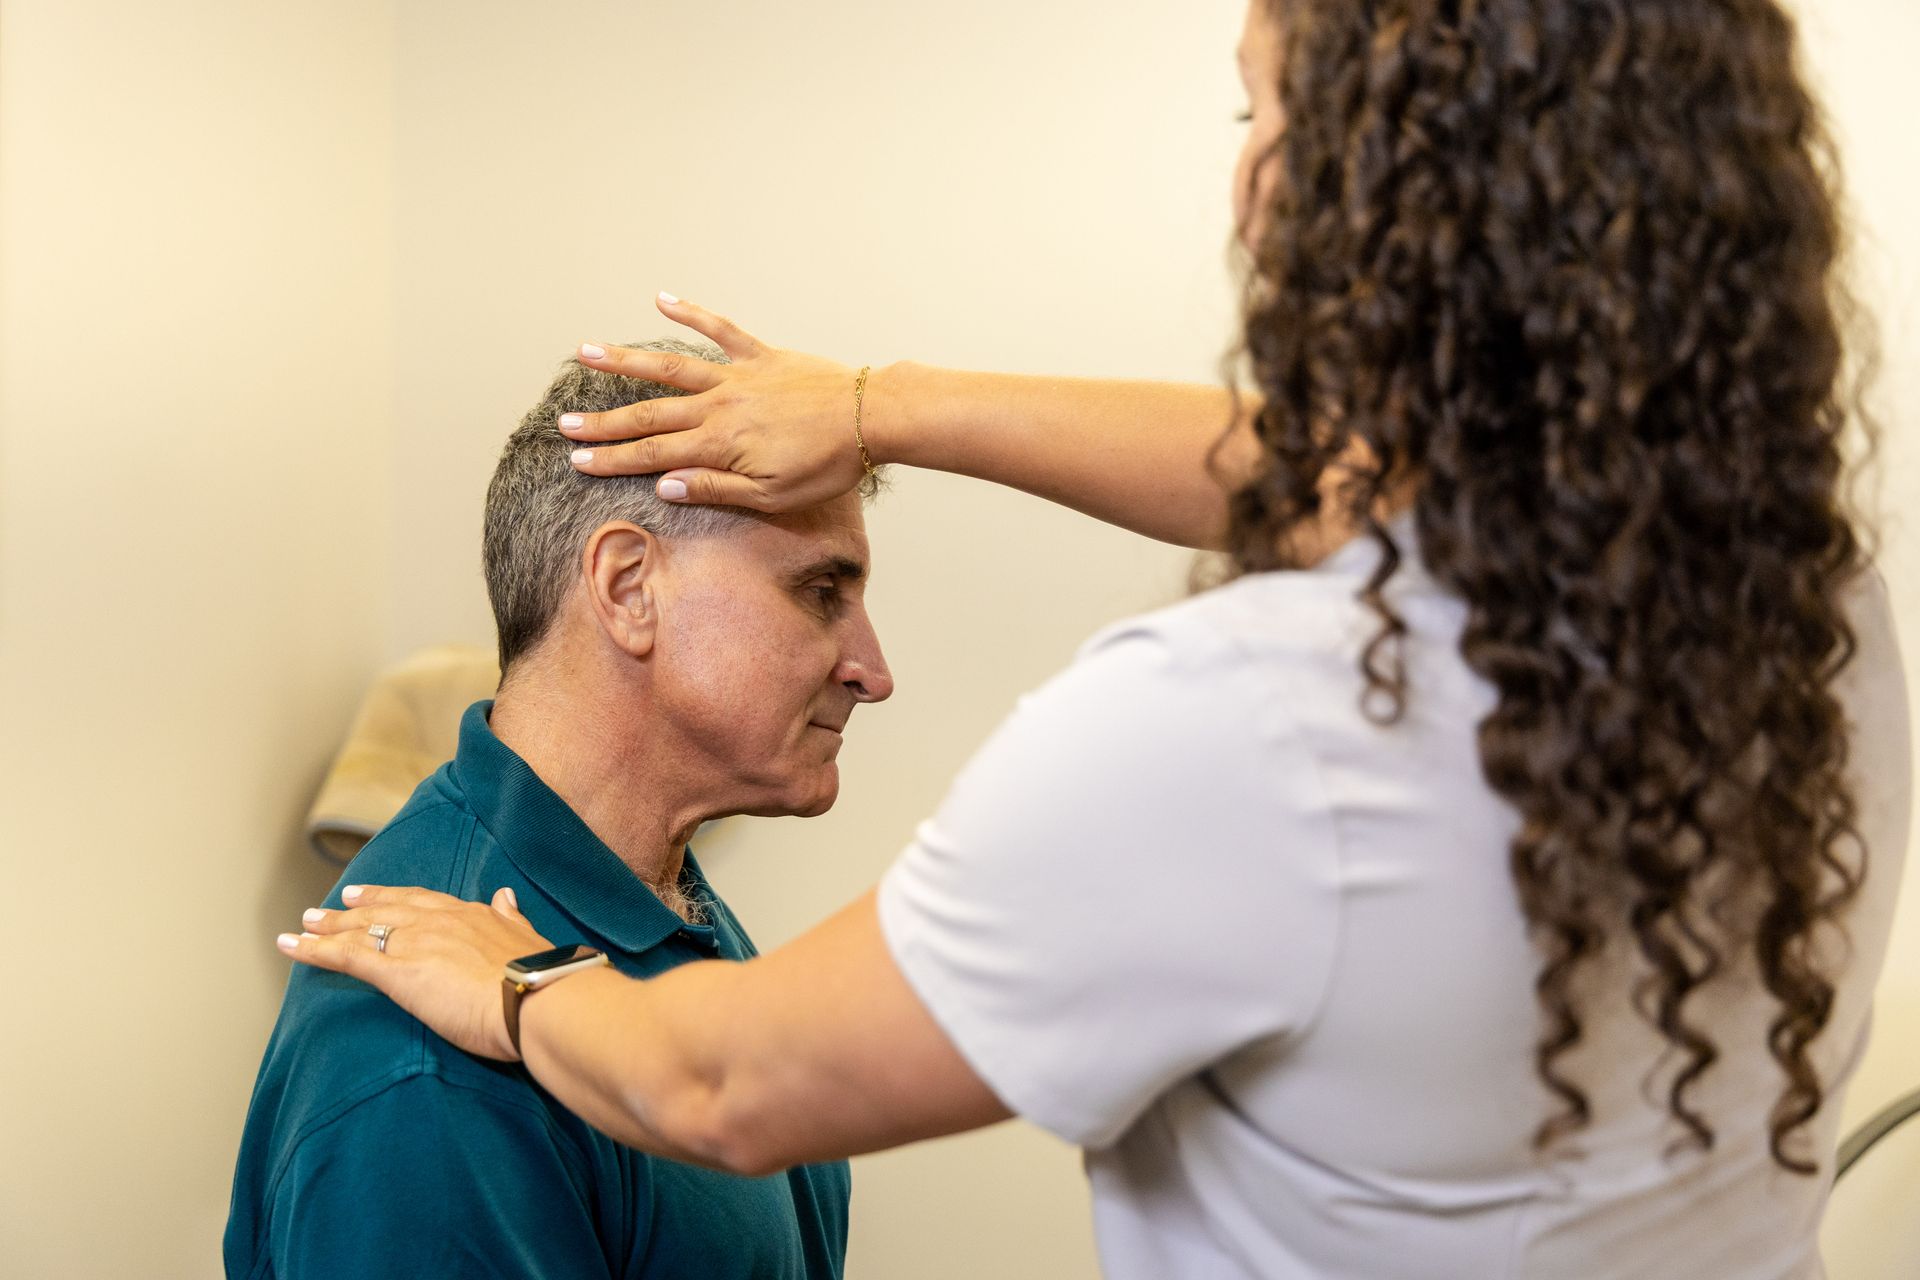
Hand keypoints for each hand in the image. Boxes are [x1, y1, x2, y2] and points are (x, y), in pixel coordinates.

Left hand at [279, 884, 552, 1060]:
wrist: (537, 998)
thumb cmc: (542, 978)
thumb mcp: (530, 938)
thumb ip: (512, 918)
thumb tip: (507, 896)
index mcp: (472, 914)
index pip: (424, 902)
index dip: (397, 899)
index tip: (376, 895)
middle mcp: (438, 921)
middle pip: (387, 910)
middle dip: (358, 907)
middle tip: (333, 903)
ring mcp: (415, 944)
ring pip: (361, 930)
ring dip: (329, 926)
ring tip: (304, 923)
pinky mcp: (397, 973)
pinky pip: (346, 957)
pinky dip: (314, 950)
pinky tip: (292, 945)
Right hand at [563, 294, 874, 511]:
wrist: (871, 418)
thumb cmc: (827, 465)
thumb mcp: (772, 496)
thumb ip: (716, 488)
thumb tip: (664, 485)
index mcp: (719, 445)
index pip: (653, 454)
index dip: (612, 459)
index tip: (577, 461)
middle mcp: (719, 406)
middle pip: (650, 414)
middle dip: (604, 421)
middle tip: (564, 424)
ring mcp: (738, 376)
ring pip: (671, 367)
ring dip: (626, 359)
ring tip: (587, 351)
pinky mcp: (761, 356)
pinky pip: (720, 329)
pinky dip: (692, 312)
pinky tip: (662, 298)